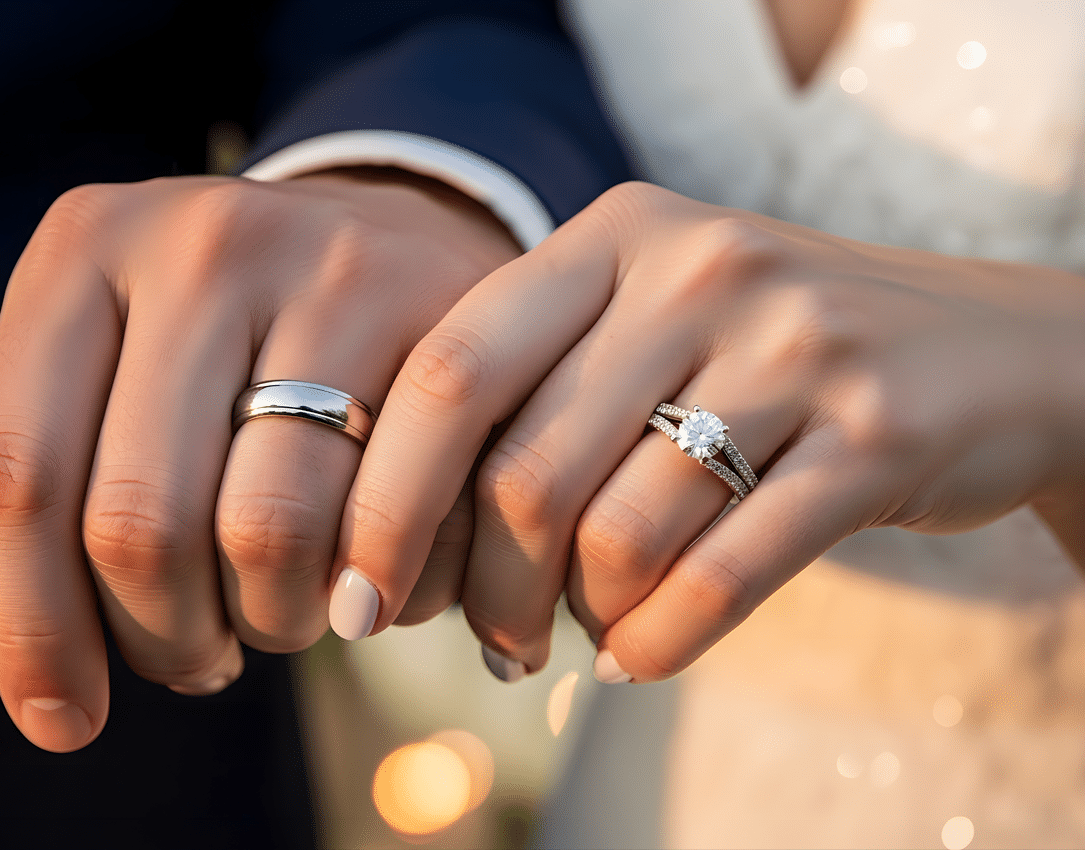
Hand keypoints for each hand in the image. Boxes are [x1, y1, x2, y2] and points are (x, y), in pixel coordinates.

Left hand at [0, 168, 520, 750]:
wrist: (384, 245)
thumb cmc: (210, 357)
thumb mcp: (97, 400)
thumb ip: (10, 517)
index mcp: (78, 252)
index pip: (13, 472)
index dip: (29, 624)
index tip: (59, 719)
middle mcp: (192, 238)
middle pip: (135, 521)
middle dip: (158, 638)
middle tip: (190, 660)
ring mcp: (322, 262)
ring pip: (263, 532)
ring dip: (264, 628)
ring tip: (269, 620)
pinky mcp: (435, 310)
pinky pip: (378, 520)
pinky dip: (358, 595)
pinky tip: (351, 594)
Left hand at [332, 181, 1084, 682]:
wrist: (985, 347)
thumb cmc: (762, 353)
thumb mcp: (646, 319)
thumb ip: (532, 391)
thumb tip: (402, 542)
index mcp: (614, 235)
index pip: (451, 369)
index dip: (384, 496)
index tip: (358, 592)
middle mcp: (699, 270)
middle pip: (526, 471)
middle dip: (484, 590)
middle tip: (486, 644)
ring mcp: (797, 347)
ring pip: (620, 534)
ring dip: (578, 617)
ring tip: (579, 634)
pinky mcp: (877, 437)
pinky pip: (725, 574)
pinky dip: (658, 641)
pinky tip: (635, 658)